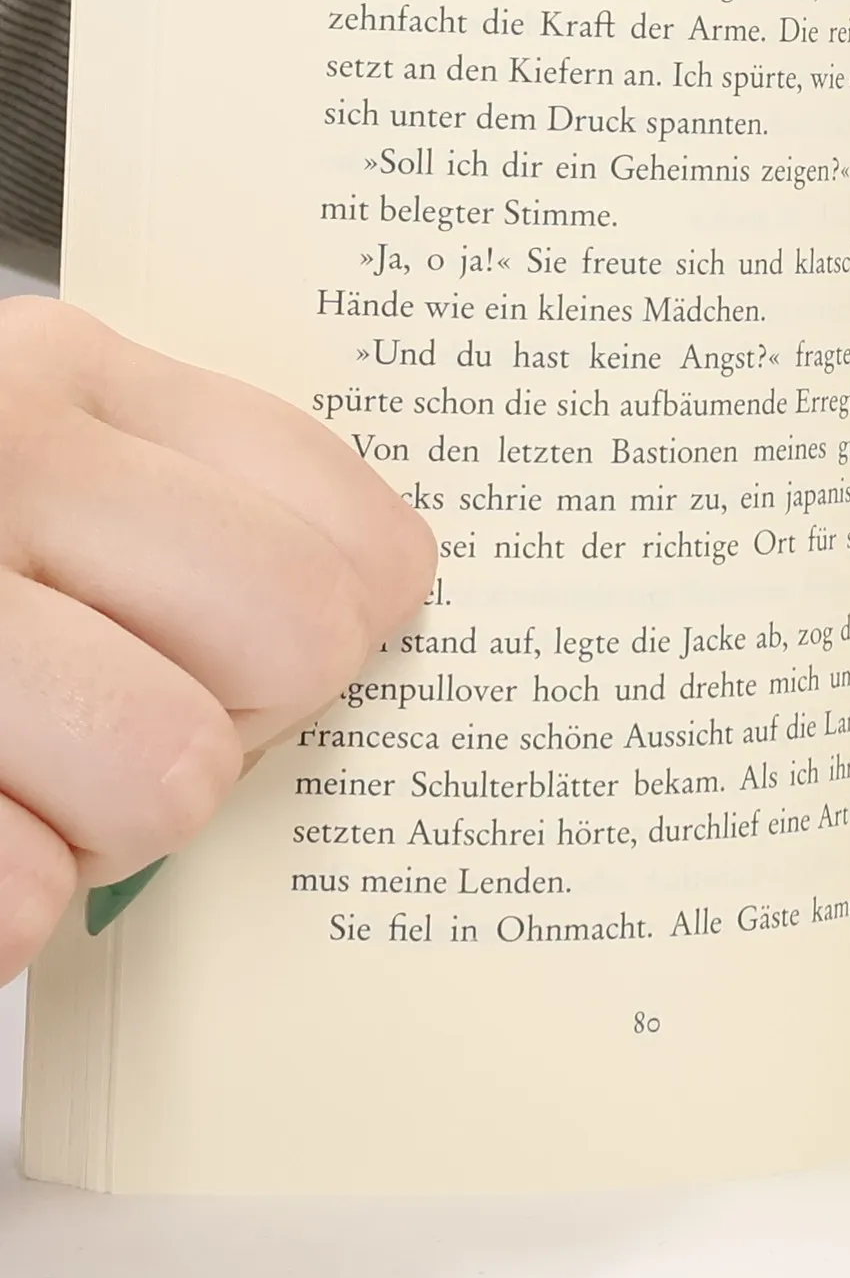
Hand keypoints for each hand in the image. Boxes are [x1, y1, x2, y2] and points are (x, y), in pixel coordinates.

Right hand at [0, 297, 434, 978]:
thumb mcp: (41, 455)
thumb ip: (192, 502)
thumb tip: (383, 601)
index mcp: (66, 374)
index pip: (357, 534)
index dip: (332, 628)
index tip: (243, 647)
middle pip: (295, 642)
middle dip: (233, 724)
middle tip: (121, 716)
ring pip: (168, 777)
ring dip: (101, 822)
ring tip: (14, 771)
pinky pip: (25, 896)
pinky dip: (1, 903)